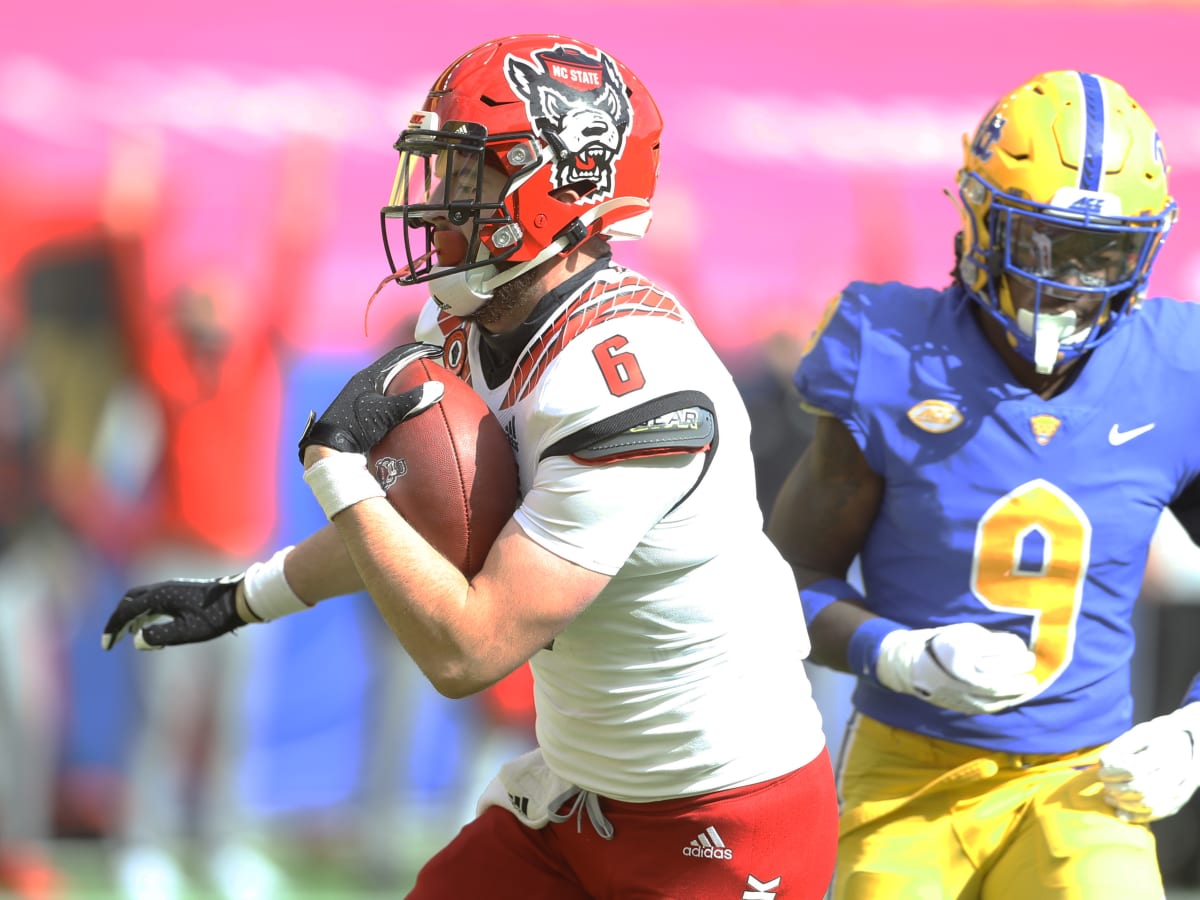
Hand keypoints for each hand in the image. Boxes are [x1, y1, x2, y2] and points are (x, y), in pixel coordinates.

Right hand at [101, 576, 244, 650]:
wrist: (239, 599)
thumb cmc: (215, 617)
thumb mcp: (187, 632)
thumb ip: (160, 636)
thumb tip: (137, 640)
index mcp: (160, 596)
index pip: (127, 611)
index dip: (113, 628)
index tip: (106, 646)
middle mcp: (163, 588)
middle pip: (129, 600)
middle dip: (117, 618)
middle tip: (112, 639)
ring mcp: (172, 588)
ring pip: (141, 598)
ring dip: (130, 615)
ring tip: (126, 635)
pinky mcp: (180, 592)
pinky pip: (153, 600)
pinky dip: (143, 612)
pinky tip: (147, 626)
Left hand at [297, 342, 444, 460]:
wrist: (330, 447)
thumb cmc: (354, 426)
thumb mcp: (384, 412)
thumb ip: (410, 400)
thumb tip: (437, 388)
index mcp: (368, 376)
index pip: (396, 357)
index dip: (417, 351)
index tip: (434, 351)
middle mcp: (365, 383)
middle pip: (393, 367)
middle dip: (413, 364)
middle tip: (431, 365)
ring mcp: (363, 398)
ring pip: (390, 383)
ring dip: (406, 381)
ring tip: (423, 384)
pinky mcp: (363, 412)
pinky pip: (387, 398)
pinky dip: (400, 398)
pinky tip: (408, 408)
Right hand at [875, 622, 1037, 714]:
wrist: (910, 665)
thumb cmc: (941, 644)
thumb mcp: (963, 634)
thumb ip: (988, 641)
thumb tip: (1017, 649)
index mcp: (959, 653)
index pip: (995, 656)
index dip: (1015, 655)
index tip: (1026, 652)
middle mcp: (958, 676)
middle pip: (997, 680)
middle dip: (1019, 676)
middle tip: (1031, 668)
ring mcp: (958, 694)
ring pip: (994, 697)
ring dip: (1016, 692)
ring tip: (1028, 684)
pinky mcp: (959, 705)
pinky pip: (986, 707)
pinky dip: (1003, 702)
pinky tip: (1012, 697)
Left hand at [1098, 703, 1199, 822]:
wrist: (1189, 747)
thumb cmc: (1159, 737)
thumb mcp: (1142, 733)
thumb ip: (1122, 746)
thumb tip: (1102, 762)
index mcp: (1167, 754)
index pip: (1134, 769)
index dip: (1113, 772)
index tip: (1101, 770)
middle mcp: (1177, 775)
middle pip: (1140, 788)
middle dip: (1115, 788)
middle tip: (1103, 784)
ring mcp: (1178, 791)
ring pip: (1147, 804)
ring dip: (1122, 802)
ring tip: (1107, 796)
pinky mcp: (1176, 804)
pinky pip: (1155, 815)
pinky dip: (1134, 816)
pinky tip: (1119, 812)